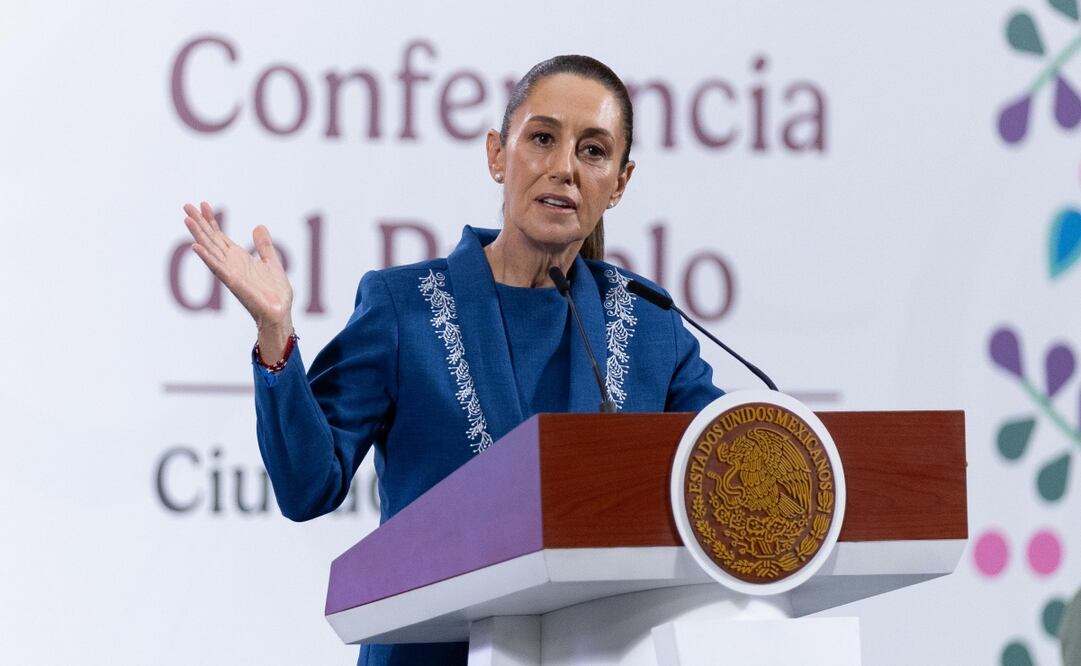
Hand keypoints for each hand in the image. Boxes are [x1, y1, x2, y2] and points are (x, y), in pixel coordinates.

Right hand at [183, 202, 294, 354]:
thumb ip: (264, 246)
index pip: (220, 236)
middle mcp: (231, 264)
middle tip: (186, 205)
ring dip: (198, 235)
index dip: (211, 221)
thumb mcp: (271, 262)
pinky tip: (196, 247)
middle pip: (211, 239)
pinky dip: (207, 258)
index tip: (203, 204)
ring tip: (187, 220)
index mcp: (239, 258)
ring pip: (211, 251)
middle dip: (199, 223)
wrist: (280, 313)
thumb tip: (258, 226)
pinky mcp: (234, 284)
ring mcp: (230, 273)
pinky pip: (218, 269)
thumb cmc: (275, 293)